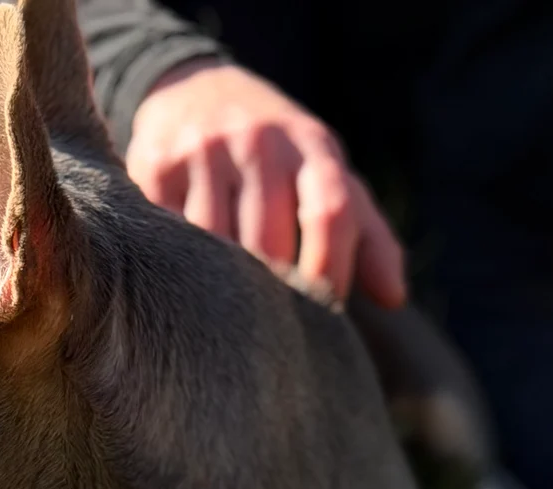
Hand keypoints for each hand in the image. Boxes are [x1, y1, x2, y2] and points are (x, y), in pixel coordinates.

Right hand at [126, 59, 405, 307]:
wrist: (195, 91)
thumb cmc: (277, 155)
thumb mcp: (326, 175)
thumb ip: (366, 234)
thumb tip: (395, 299)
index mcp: (312, 148)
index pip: (331, 214)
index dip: (329, 273)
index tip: (321, 317)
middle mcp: (260, 142)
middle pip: (269, 243)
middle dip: (270, 293)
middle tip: (267, 332)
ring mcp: (205, 152)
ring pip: (215, 247)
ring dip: (221, 289)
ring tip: (225, 318)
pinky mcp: (157, 166)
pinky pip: (172, 236)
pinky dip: (182, 266)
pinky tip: (188, 282)